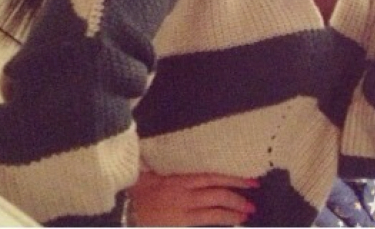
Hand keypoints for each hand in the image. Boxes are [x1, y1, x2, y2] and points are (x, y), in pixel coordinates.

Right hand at [129, 171, 258, 225]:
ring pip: (212, 213)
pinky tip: (227, 225)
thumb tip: (174, 152)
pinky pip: (201, 224)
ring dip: (231, 215)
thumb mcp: (152, 172)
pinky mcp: (178, 225)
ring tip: (246, 216)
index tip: (249, 181)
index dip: (232, 179)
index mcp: (181, 179)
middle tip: (253, 203)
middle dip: (237, 199)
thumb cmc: (137, 190)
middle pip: (217, 195)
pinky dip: (215, 224)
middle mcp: (184, 195)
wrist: (122, 211)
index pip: (212, 178)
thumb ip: (167, 164)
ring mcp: (182, 213)